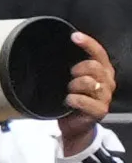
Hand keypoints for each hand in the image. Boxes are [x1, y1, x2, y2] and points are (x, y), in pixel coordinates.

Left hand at [62, 33, 114, 156]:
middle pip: (94, 66)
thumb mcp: (71, 79)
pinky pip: (83, 100)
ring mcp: (105, 97)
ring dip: (73, 86)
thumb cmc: (73, 99)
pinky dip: (72, 99)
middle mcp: (107, 82)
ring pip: (89, 82)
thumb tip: (54, 48)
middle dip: (78, 69)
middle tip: (69, 77)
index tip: (74, 36)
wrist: (74, 125)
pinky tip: (68, 101)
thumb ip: (71, 66)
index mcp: (103, 72)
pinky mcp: (100, 111)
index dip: (88, 43)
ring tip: (69, 92)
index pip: (99, 53)